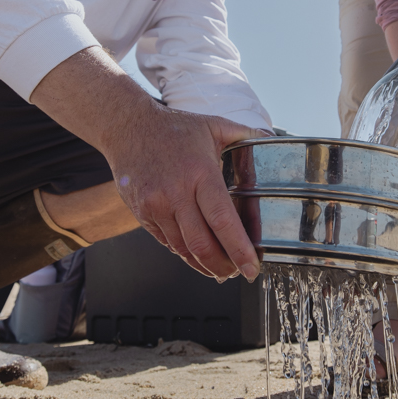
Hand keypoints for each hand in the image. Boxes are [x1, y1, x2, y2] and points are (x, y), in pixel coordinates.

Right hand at [30, 47, 265, 280]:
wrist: (127, 127)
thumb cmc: (173, 127)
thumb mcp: (213, 125)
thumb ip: (244, 134)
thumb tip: (270, 139)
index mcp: (200, 173)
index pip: (222, 220)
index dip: (239, 249)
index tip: (252, 267)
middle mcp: (176, 193)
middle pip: (202, 244)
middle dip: (223, 266)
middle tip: (238, 272)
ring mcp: (155, 206)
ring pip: (183, 249)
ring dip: (204, 264)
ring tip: (220, 269)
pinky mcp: (142, 213)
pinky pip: (166, 242)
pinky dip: (184, 253)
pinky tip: (197, 255)